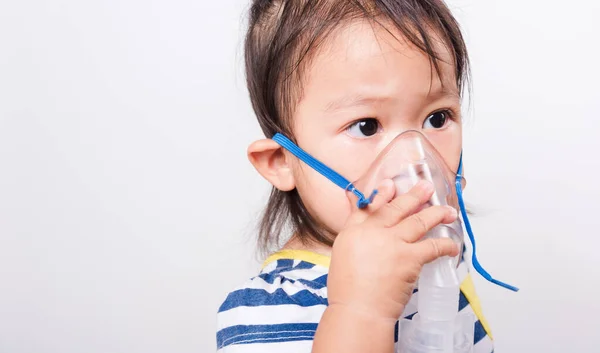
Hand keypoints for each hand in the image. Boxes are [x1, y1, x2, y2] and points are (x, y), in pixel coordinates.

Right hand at [327, 179, 458, 321]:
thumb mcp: (343, 258)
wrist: (358, 310)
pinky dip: (445, 245)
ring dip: (436, 214)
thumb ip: (355, 241)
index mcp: (352, 232)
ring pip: (418, 221)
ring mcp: (392, 243)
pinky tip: (452, 245)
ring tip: (448, 212)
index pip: (368, 207)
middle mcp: (372, 232)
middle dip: (414, 195)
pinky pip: (432, 246)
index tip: (391, 185)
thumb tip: (369, 236)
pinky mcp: (409, 258)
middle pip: (396, 208)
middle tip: (427, 187)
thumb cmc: (348, 292)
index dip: (382, 194)